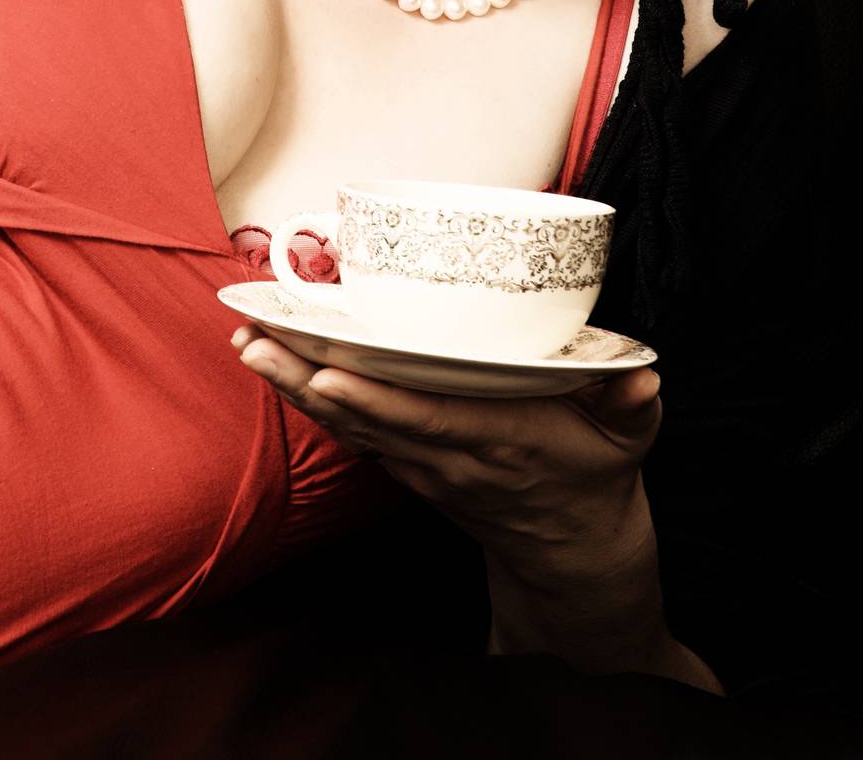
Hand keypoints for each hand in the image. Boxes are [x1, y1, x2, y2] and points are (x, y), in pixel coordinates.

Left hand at [230, 322, 661, 579]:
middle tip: (253, 339)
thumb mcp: (628, 442)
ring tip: (247, 342)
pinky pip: (352, 431)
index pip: (426, 419)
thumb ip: (631, 407)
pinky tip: (278, 365)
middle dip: (305, 380)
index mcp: (497, 441)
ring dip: (294, 386)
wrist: (569, 550)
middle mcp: (447, 455)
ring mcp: (421, 465)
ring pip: (348, 423)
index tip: (328, 371)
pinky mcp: (408, 465)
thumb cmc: (595, 477)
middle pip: (365, 416)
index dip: (375, 399)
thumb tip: (642, 378)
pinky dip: (312, 400)